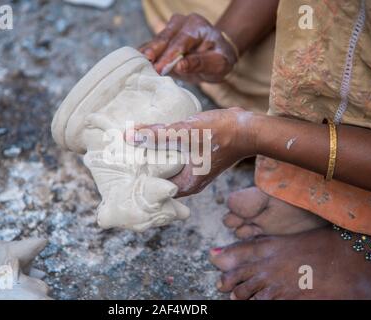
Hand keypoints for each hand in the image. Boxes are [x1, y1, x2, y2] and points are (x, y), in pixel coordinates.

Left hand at [125, 108, 256, 196]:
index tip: (121, 173)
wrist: (249, 128)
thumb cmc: (221, 133)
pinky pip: (174, 159)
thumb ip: (157, 135)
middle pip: (159, 180)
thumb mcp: (185, 133)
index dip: (137, 182)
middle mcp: (190, 182)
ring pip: (166, 168)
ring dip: (152, 160)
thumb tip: (130, 136)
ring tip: (131, 151)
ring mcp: (194, 171)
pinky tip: (152, 141)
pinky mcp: (197, 160)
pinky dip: (163, 152)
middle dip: (142, 171)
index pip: (154, 191)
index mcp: (186, 184)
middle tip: (120, 161)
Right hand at [139, 13, 236, 82]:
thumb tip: (180, 65)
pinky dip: (143, 56)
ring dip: (146, 55)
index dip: (169, 56)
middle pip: (164, 38)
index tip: (160, 69)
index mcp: (197, 25)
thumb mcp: (218, 64)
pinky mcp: (161, 40)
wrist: (214, 56)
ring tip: (136, 65)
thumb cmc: (218, 59)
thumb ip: (200, 63)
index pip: (181, 42)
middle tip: (144, 63)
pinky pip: (150, 46)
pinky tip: (135, 65)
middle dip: (154, 52)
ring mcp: (169, 30)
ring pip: (155, 42)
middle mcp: (181, 23)